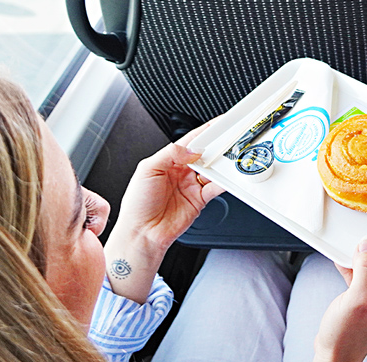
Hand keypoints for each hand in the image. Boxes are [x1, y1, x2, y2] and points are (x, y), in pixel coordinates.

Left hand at [103, 121, 222, 302]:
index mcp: (168, 160)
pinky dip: (224, 183)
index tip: (219, 125)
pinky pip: (216, 188)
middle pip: (205, 154)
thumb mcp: (148, 169)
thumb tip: (193, 149)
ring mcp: (191, 185)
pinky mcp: (200, 200)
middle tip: (228, 141)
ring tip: (228, 160)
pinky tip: (226, 179)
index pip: (190, 141)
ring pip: (213, 170)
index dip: (205, 132)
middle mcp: (181, 171)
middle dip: (217, 147)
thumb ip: (171, 154)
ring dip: (221, 165)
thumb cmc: (138, 203)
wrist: (143, 232)